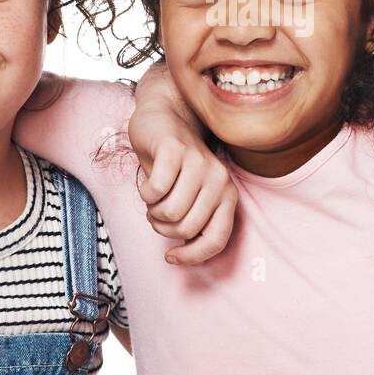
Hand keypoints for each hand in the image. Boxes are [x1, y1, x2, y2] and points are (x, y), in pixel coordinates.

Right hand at [135, 127, 237, 264]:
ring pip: (170, 212)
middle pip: (187, 229)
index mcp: (227, 194)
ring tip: (152, 198)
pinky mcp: (174, 149)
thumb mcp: (192, 196)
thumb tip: (184, 256)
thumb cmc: (176, 165)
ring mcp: (198, 162)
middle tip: (156, 213)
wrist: (164, 117)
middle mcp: (219, 179)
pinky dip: (145, 193)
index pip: (217, 239)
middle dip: (163, 228)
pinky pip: (156, 190)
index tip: (171, 257)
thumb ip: (195, 222)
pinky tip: (147, 183)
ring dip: (152, 211)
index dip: (192, 256)